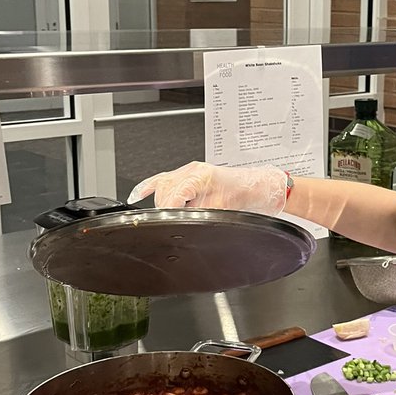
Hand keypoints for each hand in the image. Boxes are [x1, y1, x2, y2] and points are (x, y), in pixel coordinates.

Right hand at [127, 162, 288, 214]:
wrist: (256, 187)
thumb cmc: (244, 194)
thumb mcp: (223, 209)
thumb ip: (200, 214)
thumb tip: (182, 220)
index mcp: (200, 175)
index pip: (173, 195)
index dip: (168, 211)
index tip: (165, 223)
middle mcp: (192, 170)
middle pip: (164, 190)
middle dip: (164, 208)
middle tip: (171, 224)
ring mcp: (189, 171)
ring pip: (162, 185)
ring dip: (160, 201)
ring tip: (165, 216)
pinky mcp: (189, 176)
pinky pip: (162, 179)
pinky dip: (149, 187)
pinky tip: (139, 195)